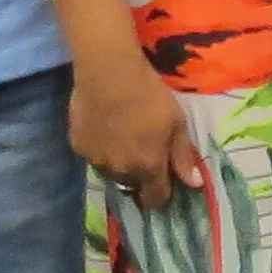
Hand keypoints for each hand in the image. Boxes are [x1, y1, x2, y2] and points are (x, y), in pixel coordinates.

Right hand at [76, 55, 208, 210]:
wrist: (109, 73)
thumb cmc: (150, 97)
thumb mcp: (177, 123)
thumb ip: (183, 157)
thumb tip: (194, 184)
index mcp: (148, 167)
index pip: (155, 198)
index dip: (161, 194)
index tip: (163, 183)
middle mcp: (120, 171)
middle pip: (132, 184)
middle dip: (139, 175)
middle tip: (142, 150)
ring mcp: (95, 160)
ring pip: (110, 173)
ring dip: (118, 164)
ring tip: (122, 138)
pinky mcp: (77, 147)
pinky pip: (93, 157)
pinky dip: (100, 149)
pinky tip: (104, 129)